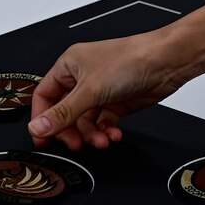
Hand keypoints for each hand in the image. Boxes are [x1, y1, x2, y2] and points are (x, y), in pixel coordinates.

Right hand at [28, 32, 185, 151]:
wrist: (166, 62)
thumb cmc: (131, 60)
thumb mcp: (91, 90)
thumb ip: (63, 113)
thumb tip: (38, 128)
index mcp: (70, 66)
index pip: (45, 96)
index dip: (42, 119)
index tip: (43, 139)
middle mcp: (83, 78)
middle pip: (64, 113)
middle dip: (70, 131)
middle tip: (75, 144)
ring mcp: (100, 91)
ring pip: (84, 121)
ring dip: (91, 134)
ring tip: (101, 140)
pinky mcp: (116, 102)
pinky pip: (102, 123)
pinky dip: (105, 131)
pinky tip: (112, 134)